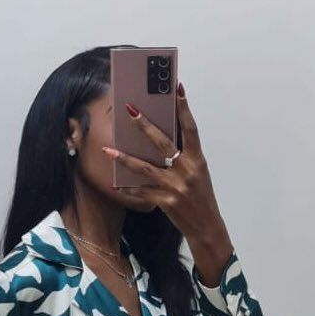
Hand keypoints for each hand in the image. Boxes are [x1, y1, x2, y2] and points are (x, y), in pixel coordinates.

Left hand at [102, 85, 233, 285]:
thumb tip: (164, 138)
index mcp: (197, 160)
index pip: (190, 129)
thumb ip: (185, 156)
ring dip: (124, 158)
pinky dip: (127, 188)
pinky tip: (114, 182)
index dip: (184, 108)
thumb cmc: (202, 198)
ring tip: (108, 149)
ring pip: (144, 168)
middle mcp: (186, 170)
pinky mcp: (164, 201)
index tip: (177, 89)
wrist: (206, 227)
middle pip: (162, 143)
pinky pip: (141, 192)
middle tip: (130, 109)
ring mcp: (174, 186)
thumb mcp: (198, 173)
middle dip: (144, 125)